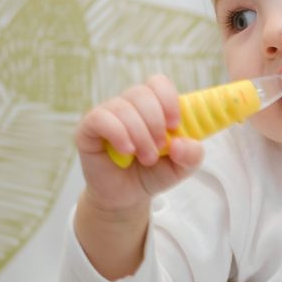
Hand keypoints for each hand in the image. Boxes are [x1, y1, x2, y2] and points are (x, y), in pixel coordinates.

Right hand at [74, 74, 204, 212]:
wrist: (127, 198)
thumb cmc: (154, 174)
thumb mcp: (182, 167)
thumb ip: (193, 155)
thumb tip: (180, 143)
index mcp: (153, 106)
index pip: (158, 83)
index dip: (168, 99)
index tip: (174, 125)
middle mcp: (129, 105)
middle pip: (141, 93)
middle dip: (155, 122)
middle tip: (159, 148)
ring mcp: (107, 115)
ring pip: (123, 107)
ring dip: (140, 134)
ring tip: (147, 158)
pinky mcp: (88, 128)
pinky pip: (100, 118)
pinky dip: (118, 134)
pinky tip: (127, 151)